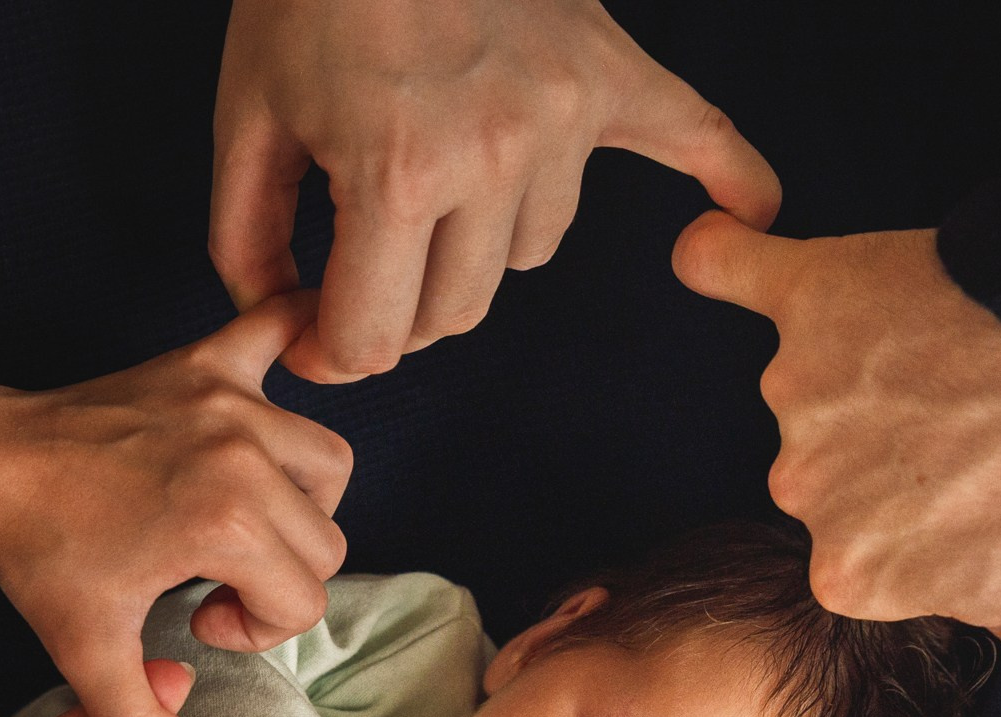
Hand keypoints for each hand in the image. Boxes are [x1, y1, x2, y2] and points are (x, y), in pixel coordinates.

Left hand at [0, 292, 352, 716]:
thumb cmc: (39, 552)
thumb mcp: (86, 649)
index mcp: (226, 521)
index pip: (305, 598)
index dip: (259, 629)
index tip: (201, 620)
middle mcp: (244, 454)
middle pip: (326, 539)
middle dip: (281, 577)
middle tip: (211, 582)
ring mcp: (229, 403)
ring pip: (325, 464)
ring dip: (301, 501)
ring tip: (242, 520)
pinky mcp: (207, 365)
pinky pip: (279, 325)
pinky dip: (301, 333)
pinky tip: (308, 347)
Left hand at [212, 0, 779, 379]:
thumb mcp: (246, 113)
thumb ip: (248, 234)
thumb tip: (276, 316)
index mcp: (398, 173)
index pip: (377, 336)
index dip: (330, 355)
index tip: (310, 339)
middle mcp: (495, 157)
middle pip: (453, 313)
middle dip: (395, 311)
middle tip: (354, 276)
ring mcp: (565, 118)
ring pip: (526, 255)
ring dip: (477, 248)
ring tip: (436, 186)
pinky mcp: (610, 76)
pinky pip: (695, 134)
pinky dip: (733, 174)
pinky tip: (754, 210)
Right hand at [672, 218, 1000, 716]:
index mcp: (854, 576)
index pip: (867, 565)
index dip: (928, 539)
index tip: (980, 509)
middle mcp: (806, 490)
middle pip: (834, 488)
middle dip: (901, 468)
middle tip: (982, 441)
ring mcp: (798, 391)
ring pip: (816, 400)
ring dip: (876, 386)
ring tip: (961, 371)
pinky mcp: (807, 298)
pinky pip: (735, 272)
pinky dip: (726, 261)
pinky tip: (712, 249)